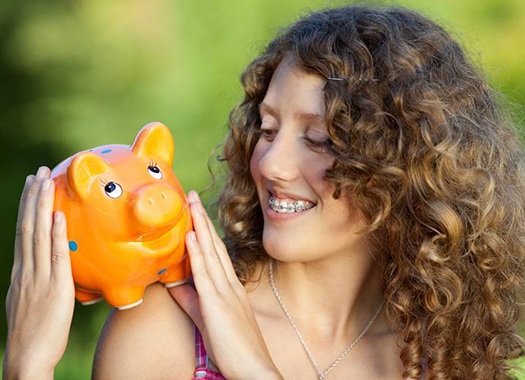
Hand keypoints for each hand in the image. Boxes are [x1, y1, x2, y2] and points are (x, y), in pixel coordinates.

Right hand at [3, 167, 74, 379]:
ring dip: (41, 207)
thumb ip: (41, 283)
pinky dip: (54, 235)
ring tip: (45, 182)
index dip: (26, 209)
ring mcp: (38, 279)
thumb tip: (51, 271)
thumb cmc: (34, 336)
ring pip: (37, 235)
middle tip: (38, 173)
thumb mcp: (32, 303)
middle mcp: (26, 271)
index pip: (23, 233)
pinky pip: (54, 257)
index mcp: (21, 274)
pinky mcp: (55, 289)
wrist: (27, 361)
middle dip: (32, 198)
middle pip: (27, 227)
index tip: (30, 188)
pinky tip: (58, 216)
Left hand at [169, 191, 281, 379]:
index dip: (205, 230)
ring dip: (199, 226)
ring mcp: (224, 292)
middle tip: (191, 194)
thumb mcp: (207, 317)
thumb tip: (173, 284)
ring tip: (190, 202)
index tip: (195, 210)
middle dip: (202, 218)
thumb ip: (191, 299)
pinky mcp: (217, 304)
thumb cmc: (234, 347)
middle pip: (214, 245)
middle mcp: (229, 283)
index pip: (215, 252)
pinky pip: (205, 274)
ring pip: (210, 252)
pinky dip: (197, 252)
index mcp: (229, 286)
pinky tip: (191, 235)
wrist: (253, 369)